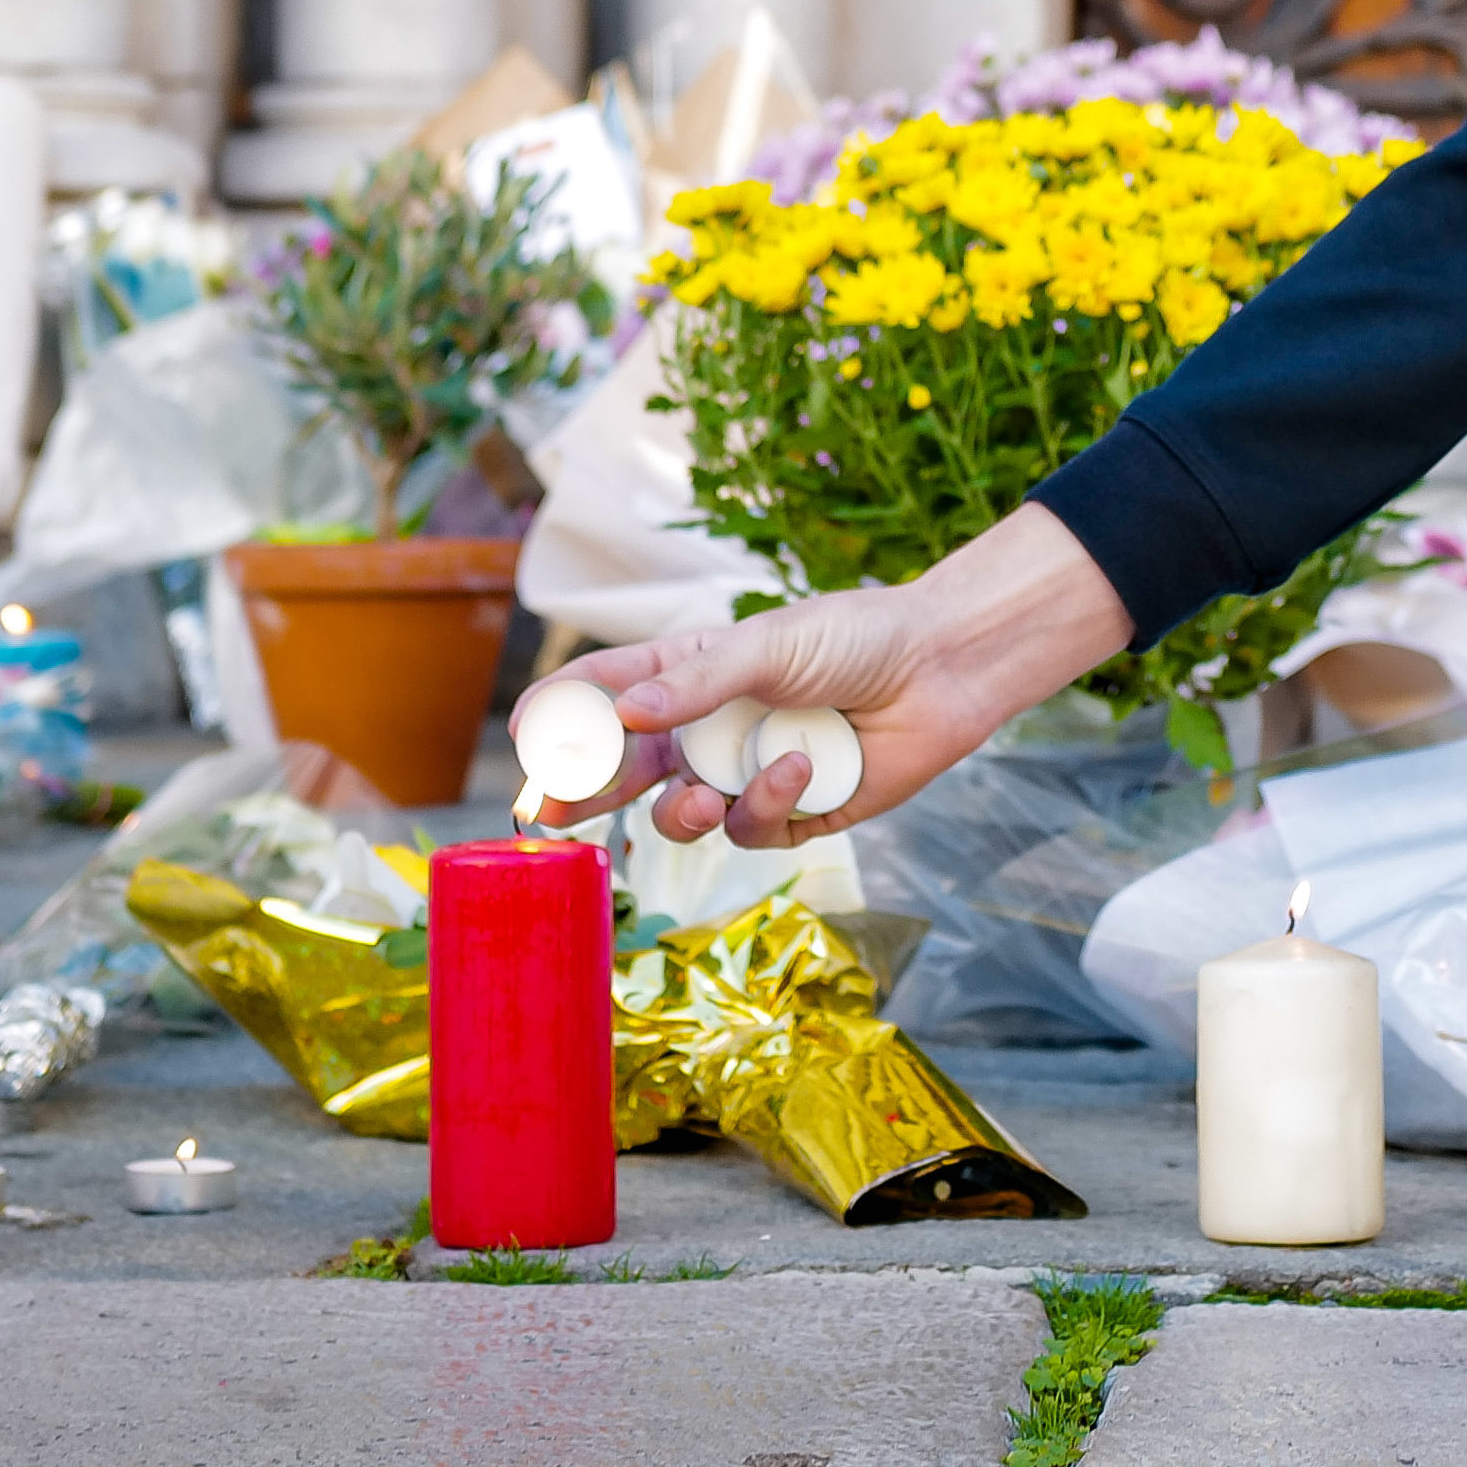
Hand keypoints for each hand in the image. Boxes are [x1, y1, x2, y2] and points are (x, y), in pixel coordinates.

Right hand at [558, 511, 1135, 853]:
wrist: (940, 668)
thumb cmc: (855, 637)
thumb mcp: (768, 644)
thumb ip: (694, 682)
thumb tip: (622, 715)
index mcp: (690, 674)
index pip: (606, 694)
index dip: (560, 714)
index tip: (526, 733)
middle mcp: (708, 729)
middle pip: (624, 770)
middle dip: (582, 790)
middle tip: (548, 810)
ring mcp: (745, 775)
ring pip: (681, 816)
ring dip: (681, 812)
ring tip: (698, 797)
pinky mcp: (791, 815)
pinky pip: (751, 829)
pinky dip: (768, 804)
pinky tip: (800, 766)